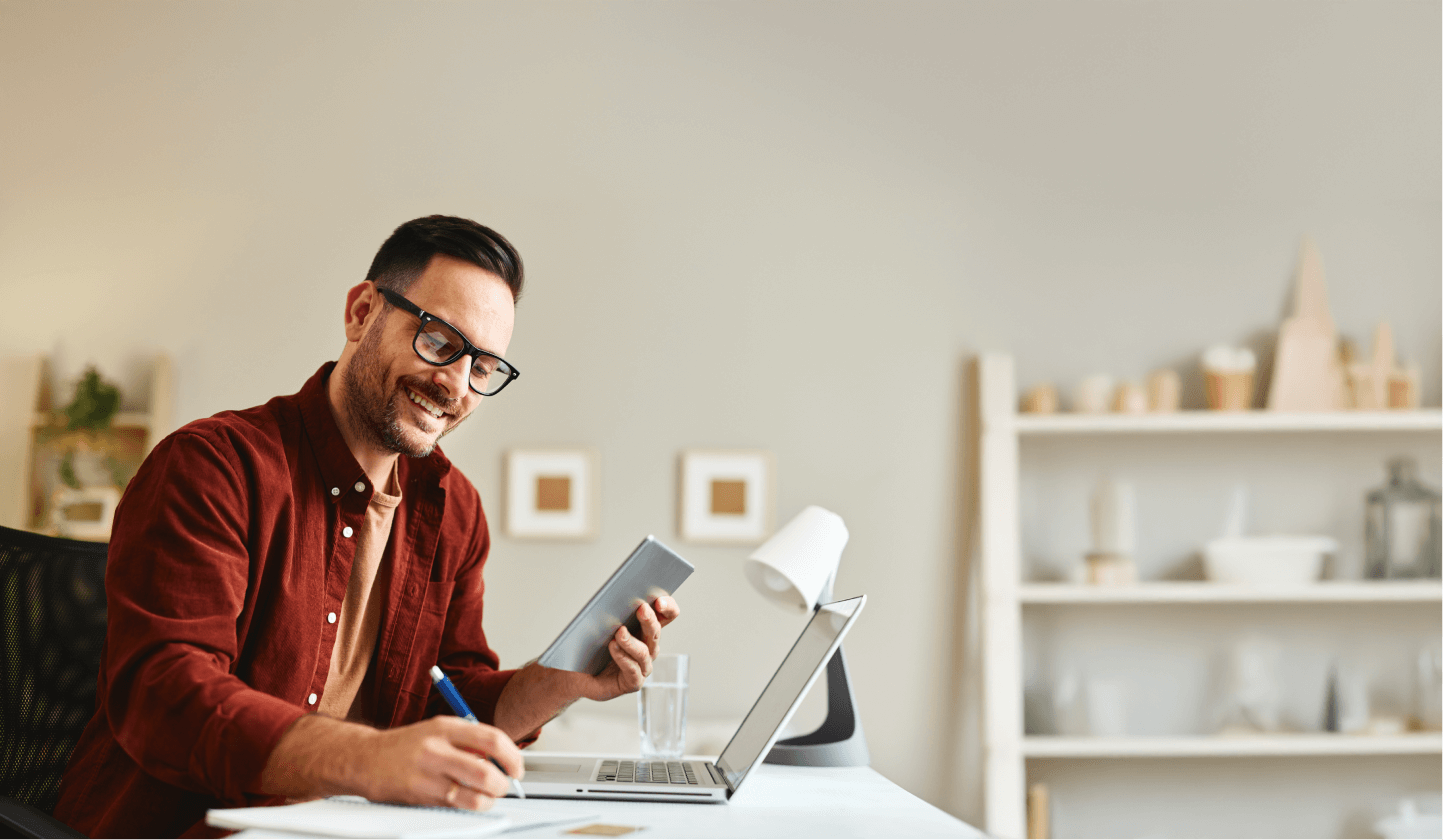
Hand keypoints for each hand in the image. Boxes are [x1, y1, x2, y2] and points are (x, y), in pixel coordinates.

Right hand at [362, 716, 523, 810]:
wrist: (365, 759)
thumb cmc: (406, 746)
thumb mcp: (438, 730)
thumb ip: (469, 740)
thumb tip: (503, 757)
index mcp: (446, 727)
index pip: (492, 739)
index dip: (512, 756)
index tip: (517, 767)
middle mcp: (437, 749)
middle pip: (485, 771)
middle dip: (503, 783)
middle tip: (504, 785)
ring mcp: (427, 774)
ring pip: (474, 795)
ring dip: (489, 800)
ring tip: (488, 796)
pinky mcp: (420, 796)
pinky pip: (456, 806)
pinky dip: (471, 806)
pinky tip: (469, 800)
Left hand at [584, 595, 680, 701]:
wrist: (577, 675)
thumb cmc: (592, 647)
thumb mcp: (602, 624)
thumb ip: (613, 612)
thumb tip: (614, 597)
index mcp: (646, 629)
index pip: (666, 616)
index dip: (668, 607)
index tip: (659, 600)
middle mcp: (649, 647)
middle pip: (655, 632)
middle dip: (649, 620)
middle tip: (641, 609)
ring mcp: (642, 666)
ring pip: (644, 652)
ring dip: (631, 641)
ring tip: (619, 632)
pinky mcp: (633, 682)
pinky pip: (632, 670)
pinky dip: (623, 658)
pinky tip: (613, 647)